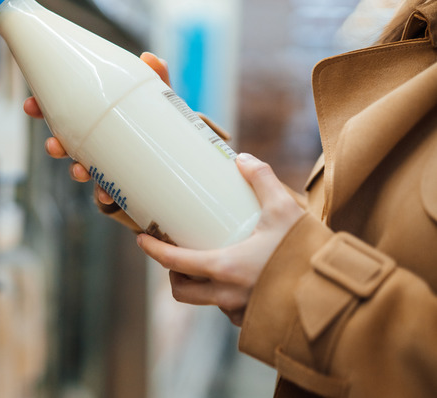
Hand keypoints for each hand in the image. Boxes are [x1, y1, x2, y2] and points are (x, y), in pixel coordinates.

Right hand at [23, 51, 170, 204]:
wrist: (175, 163)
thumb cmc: (159, 125)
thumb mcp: (158, 100)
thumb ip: (156, 78)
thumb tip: (151, 58)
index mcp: (95, 119)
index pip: (62, 112)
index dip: (42, 109)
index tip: (29, 106)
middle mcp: (95, 143)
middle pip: (66, 144)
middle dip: (55, 146)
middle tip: (53, 145)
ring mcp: (104, 167)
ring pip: (82, 170)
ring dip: (76, 171)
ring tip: (79, 171)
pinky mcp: (119, 187)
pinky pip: (107, 194)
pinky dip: (105, 196)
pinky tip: (107, 195)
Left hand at [135, 153, 304, 325]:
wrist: (338, 295)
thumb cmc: (308, 253)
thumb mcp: (285, 210)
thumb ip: (262, 180)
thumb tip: (242, 159)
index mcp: (224, 268)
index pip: (174, 263)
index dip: (153, 250)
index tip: (142, 240)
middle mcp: (226, 296)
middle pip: (182, 291)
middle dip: (173, 275)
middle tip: (176, 257)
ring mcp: (241, 312)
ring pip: (207, 302)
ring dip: (202, 287)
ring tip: (210, 265)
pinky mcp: (256, 322)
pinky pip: (231, 311)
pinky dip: (227, 297)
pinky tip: (240, 281)